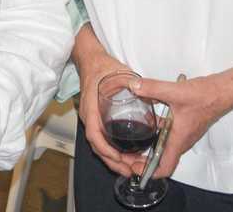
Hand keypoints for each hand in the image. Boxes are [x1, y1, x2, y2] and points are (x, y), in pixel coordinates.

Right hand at [75, 46, 140, 177]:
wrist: (91, 61)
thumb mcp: (118, 72)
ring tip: (130, 168)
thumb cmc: (102, 67)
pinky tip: (124, 155)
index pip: (94, 134)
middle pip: (97, 145)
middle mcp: (89, 116)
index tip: (118, 158)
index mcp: (91, 107)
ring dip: (113, 159)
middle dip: (112, 161)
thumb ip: (130, 82)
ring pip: (99, 145)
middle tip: (130, 171)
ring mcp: (91, 118)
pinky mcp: (96, 119)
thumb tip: (143, 90)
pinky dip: (111, 151)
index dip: (105, 149)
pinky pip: (101, 139)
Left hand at [129, 64, 232, 178]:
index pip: (165, 168)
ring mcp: (184, 134)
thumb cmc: (205, 96)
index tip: (132, 167)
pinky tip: (149, 120)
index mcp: (179, 139)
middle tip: (126, 155)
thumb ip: (152, 88)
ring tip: (133, 141)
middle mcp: (182, 141)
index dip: (148, 172)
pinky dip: (157, 134)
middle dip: (143, 161)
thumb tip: (132, 87)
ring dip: (150, 148)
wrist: (224, 91)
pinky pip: (169, 136)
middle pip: (161, 161)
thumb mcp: (175, 91)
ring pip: (165, 148)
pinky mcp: (185, 126)